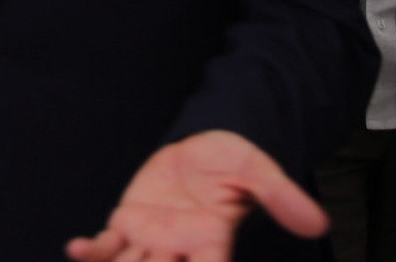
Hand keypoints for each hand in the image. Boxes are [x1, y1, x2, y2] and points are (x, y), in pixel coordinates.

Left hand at [65, 130, 325, 261]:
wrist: (203, 146)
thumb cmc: (233, 161)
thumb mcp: (258, 171)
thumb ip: (282, 197)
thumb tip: (319, 224)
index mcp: (213, 244)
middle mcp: (180, 251)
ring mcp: (150, 243)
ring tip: (98, 260)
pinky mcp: (126, 227)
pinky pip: (106, 247)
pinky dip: (91, 252)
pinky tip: (76, 249)